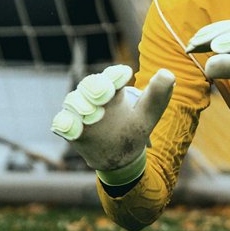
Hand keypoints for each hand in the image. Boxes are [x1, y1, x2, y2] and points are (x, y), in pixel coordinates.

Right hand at [51, 64, 174, 184]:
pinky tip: (73, 129)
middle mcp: (94, 97)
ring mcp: (80, 113)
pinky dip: (65, 123)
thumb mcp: (148, 114)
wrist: (119, 157)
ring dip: (80, 105)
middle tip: (105, 94)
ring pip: (73, 101)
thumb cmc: (133, 129)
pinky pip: (61, 123)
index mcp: (114, 89)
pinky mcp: (70, 129)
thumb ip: (157, 95)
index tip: (126, 75)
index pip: (112, 76)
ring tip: (92, 114)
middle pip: (89, 85)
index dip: (116, 75)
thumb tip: (168, 73)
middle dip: (95, 87)